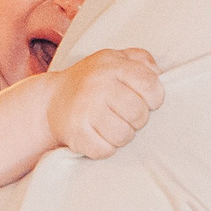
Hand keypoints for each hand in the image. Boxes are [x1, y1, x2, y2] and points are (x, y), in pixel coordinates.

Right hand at [43, 48, 163, 158]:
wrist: (52, 99)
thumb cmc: (93, 81)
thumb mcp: (116, 59)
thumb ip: (142, 60)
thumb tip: (158, 75)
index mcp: (112, 65)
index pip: (150, 85)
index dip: (154, 98)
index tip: (144, 100)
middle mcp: (97, 85)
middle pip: (138, 113)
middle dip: (137, 119)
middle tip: (125, 115)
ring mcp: (85, 109)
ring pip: (124, 135)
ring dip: (122, 135)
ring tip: (111, 125)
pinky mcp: (76, 133)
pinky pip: (105, 151)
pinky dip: (105, 148)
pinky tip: (98, 135)